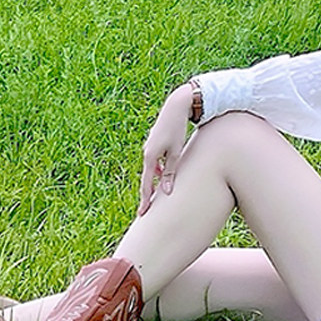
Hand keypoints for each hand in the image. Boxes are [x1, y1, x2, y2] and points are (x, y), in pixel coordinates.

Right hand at [137, 83, 194, 215]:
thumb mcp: (176, 152)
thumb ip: (171, 172)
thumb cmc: (178, 129)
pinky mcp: (155, 142)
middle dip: (148, 192)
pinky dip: (158, 169)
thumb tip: (165, 191)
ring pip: (152, 169)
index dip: (145, 200)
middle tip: (147, 209)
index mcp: (150, 157)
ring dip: (155, 180)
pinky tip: (164, 173)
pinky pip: (155, 161)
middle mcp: (147, 152)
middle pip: (147, 178)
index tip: (142, 214)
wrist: (176, 107)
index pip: (146, 183)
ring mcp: (150, 147)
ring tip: (156, 193)